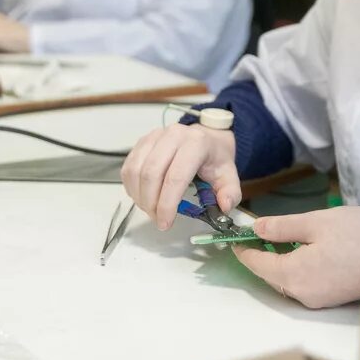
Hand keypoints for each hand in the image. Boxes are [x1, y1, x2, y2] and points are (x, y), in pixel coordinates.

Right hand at [121, 122, 238, 229]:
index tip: (165, 223)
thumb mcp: (229, 175)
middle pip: (151, 174)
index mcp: (196, 143)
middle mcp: (173, 135)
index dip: (167, 204)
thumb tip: (224, 206)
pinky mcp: (142, 141)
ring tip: (151, 210)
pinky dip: (132, 188)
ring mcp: (154, 136)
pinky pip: (128, 167)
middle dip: (151, 203)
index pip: (175, 177)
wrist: (206, 136)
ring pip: (136, 171)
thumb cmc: (214, 158)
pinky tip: (143, 198)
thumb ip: (231, 192)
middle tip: (158, 220)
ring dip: (139, 197)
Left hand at [233, 207, 359, 308]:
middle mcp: (302, 294)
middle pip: (270, 274)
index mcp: (294, 274)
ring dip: (278, 261)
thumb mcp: (318, 222)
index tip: (236, 234)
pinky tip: (301, 249)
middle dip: (260, 254)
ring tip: (278, 236)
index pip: (256, 264)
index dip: (243, 248)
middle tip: (256, 231)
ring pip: (286, 280)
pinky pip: (302, 283)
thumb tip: (256, 229)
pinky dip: (295, 267)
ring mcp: (317, 299)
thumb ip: (283, 227)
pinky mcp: (331, 297)